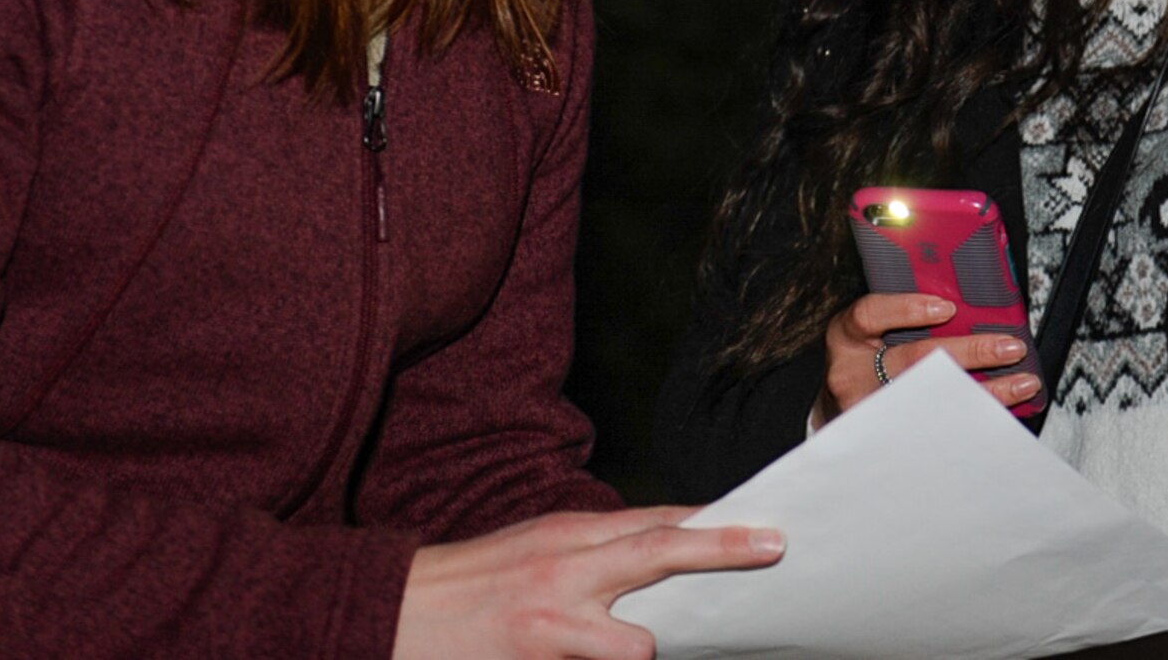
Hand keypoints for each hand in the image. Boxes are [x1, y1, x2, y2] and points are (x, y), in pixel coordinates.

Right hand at [392, 506, 783, 659]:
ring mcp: (552, 622)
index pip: (652, 521)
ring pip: (639, 644)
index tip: (757, 520)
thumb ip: (592, 556)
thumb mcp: (534, 551)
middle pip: (658, 552)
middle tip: (773, 545)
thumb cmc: (471, 586)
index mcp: (567, 534)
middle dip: (720, 549)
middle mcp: (566, 569)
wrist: (394, 612)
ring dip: (654, 653)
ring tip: (654, 651)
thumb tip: (652, 563)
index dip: (707, 522)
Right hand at [817, 292, 1040, 423]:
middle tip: (1009, 347)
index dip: (907, 309)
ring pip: (933, 402)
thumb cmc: (864, 365)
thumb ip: (902, 321)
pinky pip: (938, 433)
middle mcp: (850, 374)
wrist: (840, 415)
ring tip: (1023, 382)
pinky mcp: (887, 442)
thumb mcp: (869, 335)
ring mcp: (868, 413)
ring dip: (985, 391)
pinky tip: (1003, 415)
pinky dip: (975, 422)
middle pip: (913, 361)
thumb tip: (967, 309)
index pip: (869, 315)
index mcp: (845, 337)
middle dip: (969, 352)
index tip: (947, 308)